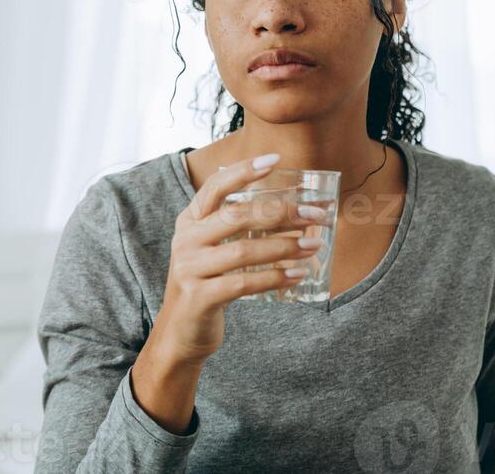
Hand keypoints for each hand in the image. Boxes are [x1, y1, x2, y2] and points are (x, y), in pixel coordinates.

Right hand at [156, 155, 326, 365]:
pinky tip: (298, 275)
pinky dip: (274, 277)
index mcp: (190, 220)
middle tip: (314, 214)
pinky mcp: (199, 298)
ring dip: (284, 247)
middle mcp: (186, 240)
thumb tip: (294, 206)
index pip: (215, 186)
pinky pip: (243, 283)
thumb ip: (237, 226)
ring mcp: (189, 269)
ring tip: (313, 245)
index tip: (275, 159)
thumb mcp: (213, 248)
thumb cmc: (208, 282)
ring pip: (243, 251)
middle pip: (237, 217)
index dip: (244, 171)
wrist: (180, 333)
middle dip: (281, 213)